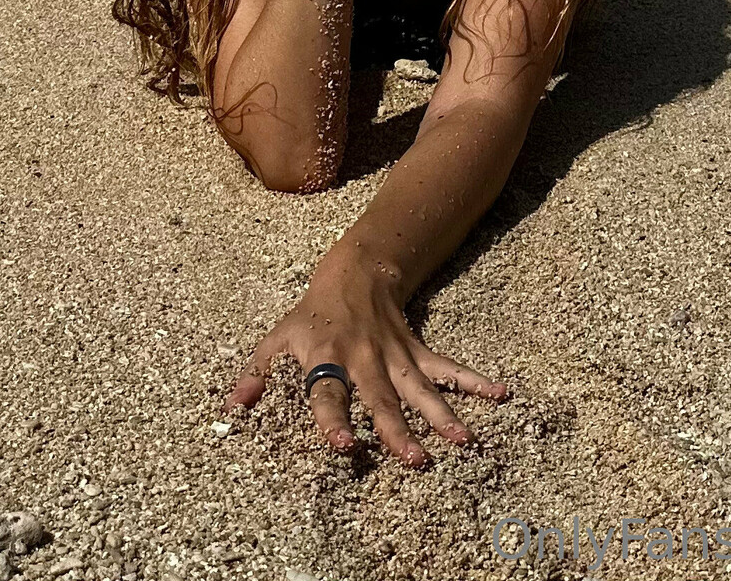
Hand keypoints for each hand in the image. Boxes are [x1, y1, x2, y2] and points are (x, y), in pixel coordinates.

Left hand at [221, 249, 508, 466]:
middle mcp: (363, 358)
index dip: (332, 419)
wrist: (355, 269)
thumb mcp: (278, 336)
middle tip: (414, 460)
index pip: (326, 393)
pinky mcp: (415, 349)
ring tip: (463, 441)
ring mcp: (394, 354)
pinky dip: (472, 380)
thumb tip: (232, 409)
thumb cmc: (312, 313)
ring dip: (441, 413)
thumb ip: (256, 372)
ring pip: (418, 387)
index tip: (342, 445)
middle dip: (397, 428)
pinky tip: (498, 393)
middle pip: (380, 397)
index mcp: (326, 358)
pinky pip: (445, 366)